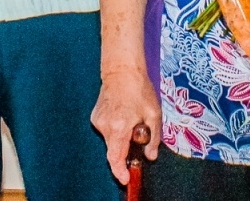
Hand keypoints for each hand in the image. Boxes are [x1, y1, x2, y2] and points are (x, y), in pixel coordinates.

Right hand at [91, 69, 160, 184]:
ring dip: (122, 136)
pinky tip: (123, 113)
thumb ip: (153, 138)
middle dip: (126, 149)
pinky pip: (108, 130)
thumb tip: (150, 156)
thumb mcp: (153, 113)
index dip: (120, 172)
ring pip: (112, 140)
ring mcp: (98, 121)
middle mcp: (105, 126)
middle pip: (114, 150)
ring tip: (132, 117)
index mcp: (119, 127)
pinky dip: (116, 128)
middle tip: (139, 135)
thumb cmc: (139, 89)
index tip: (125, 179)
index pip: (115, 158)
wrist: (121, 70)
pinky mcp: (96, 116)